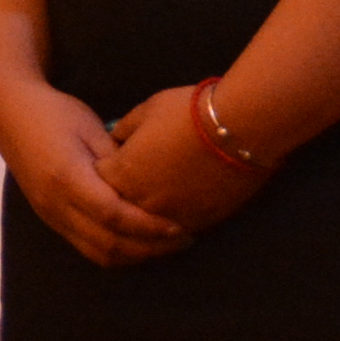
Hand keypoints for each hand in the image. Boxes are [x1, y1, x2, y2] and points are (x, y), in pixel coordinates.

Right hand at [0, 81, 185, 264]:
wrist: (8, 111)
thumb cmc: (53, 112)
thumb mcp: (91, 127)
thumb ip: (118, 160)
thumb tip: (150, 188)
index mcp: (67, 177)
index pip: (114, 216)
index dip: (149, 227)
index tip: (180, 227)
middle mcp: (56, 203)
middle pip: (108, 243)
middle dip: (150, 248)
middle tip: (184, 240)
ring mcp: (50, 215)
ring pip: (97, 253)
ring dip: (135, 256)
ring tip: (166, 246)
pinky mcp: (50, 218)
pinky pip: (86, 247)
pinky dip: (116, 251)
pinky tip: (138, 242)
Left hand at [99, 85, 269, 241]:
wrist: (239, 127)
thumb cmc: (187, 111)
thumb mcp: (146, 111)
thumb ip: (126, 130)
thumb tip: (117, 139)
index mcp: (123, 173)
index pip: (100, 180)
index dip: (105, 170)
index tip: (113, 162)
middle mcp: (142, 200)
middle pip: (120, 208)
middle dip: (123, 197)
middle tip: (133, 186)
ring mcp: (171, 215)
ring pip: (148, 226)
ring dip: (148, 217)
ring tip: (156, 204)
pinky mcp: (200, 222)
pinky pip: (177, 229)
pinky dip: (174, 222)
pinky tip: (180, 210)